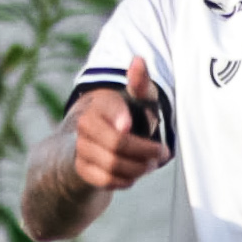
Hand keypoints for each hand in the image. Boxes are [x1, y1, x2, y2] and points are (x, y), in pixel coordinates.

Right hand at [73, 60, 173, 190]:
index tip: (130, 124)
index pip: (109, 108)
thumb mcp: (139, 98)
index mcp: (100, 104)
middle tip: (160, 152)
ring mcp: (80, 147)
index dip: (120, 117)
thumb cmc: (129, 116)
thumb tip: (138, 60)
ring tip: (150, 164)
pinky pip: (104, 181)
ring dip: (139, 168)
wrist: (102, 142)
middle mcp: (85, 124)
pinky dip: (124, 180)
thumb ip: (140, 83)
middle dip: (144, 151)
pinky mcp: (81, 168)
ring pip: (113, 164)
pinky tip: (133, 176)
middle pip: (117, 143)